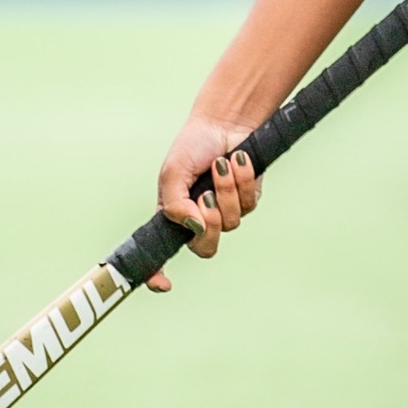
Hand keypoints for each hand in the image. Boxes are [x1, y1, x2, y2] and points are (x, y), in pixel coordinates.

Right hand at [148, 112, 263, 291]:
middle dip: (209, 224)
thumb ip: (175, 204)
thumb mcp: (173, 172)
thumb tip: (194, 227)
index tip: (163, 284)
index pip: (162, 254)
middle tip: (206, 197)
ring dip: (226, 192)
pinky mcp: (247, 200)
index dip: (158, 274)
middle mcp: (199, 220)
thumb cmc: (193, 146)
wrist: (224, 123)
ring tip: (220, 166)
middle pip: (206, 247)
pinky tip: (237, 161)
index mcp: (174, 216)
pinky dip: (242, 181)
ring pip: (230, 223)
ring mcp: (225, 212)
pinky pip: (248, 204)